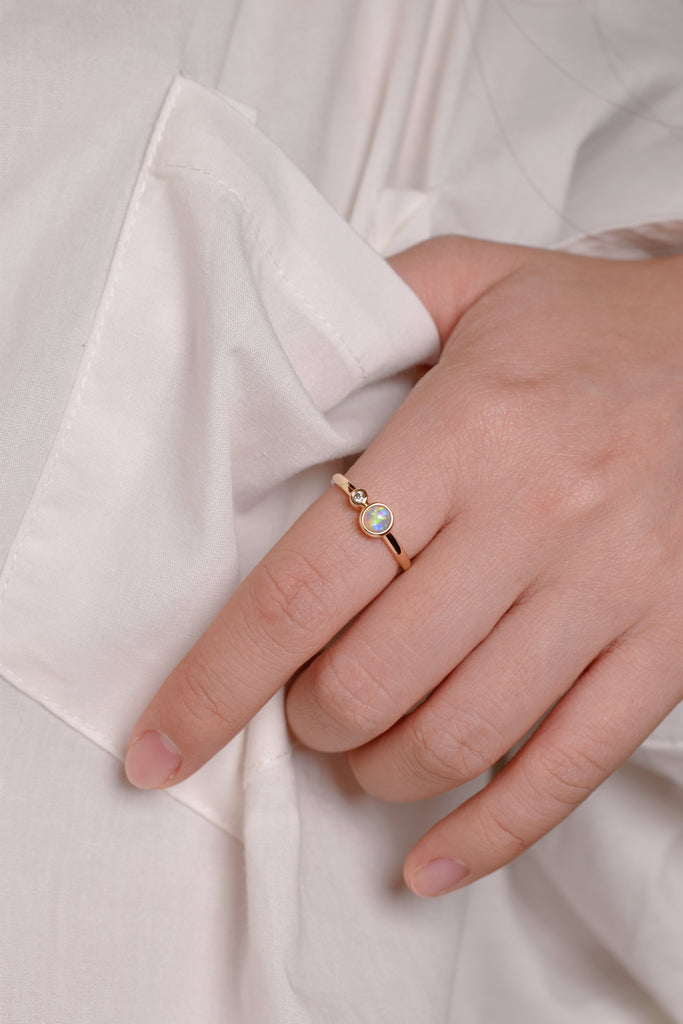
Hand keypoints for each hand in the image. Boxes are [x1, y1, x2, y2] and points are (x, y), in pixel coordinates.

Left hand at [124, 235, 682, 895]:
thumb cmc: (588, 323)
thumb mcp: (467, 282)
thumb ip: (362, 317)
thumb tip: (273, 380)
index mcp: (465, 431)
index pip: (304, 588)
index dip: (217, 684)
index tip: (160, 748)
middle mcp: (535, 518)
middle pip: (371, 680)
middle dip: (306, 720)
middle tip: (302, 703)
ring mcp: (608, 591)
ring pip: (460, 735)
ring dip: (379, 769)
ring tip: (358, 750)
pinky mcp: (666, 643)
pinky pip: (570, 768)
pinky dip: (490, 834)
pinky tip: (432, 862)